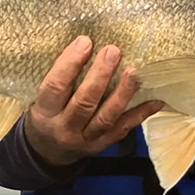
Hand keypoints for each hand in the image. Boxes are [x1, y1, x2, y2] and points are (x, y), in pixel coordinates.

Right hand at [24, 35, 163, 165]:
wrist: (47, 153)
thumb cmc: (45, 115)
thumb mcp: (40, 99)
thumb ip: (58, 79)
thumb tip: (83, 43)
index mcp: (44, 113)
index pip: (55, 87)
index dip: (70, 63)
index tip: (85, 41)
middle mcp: (64, 128)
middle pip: (84, 102)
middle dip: (100, 75)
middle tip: (113, 51)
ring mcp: (85, 139)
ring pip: (106, 117)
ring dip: (122, 93)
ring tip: (133, 71)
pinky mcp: (102, 145)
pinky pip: (123, 129)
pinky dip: (140, 114)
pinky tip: (155, 100)